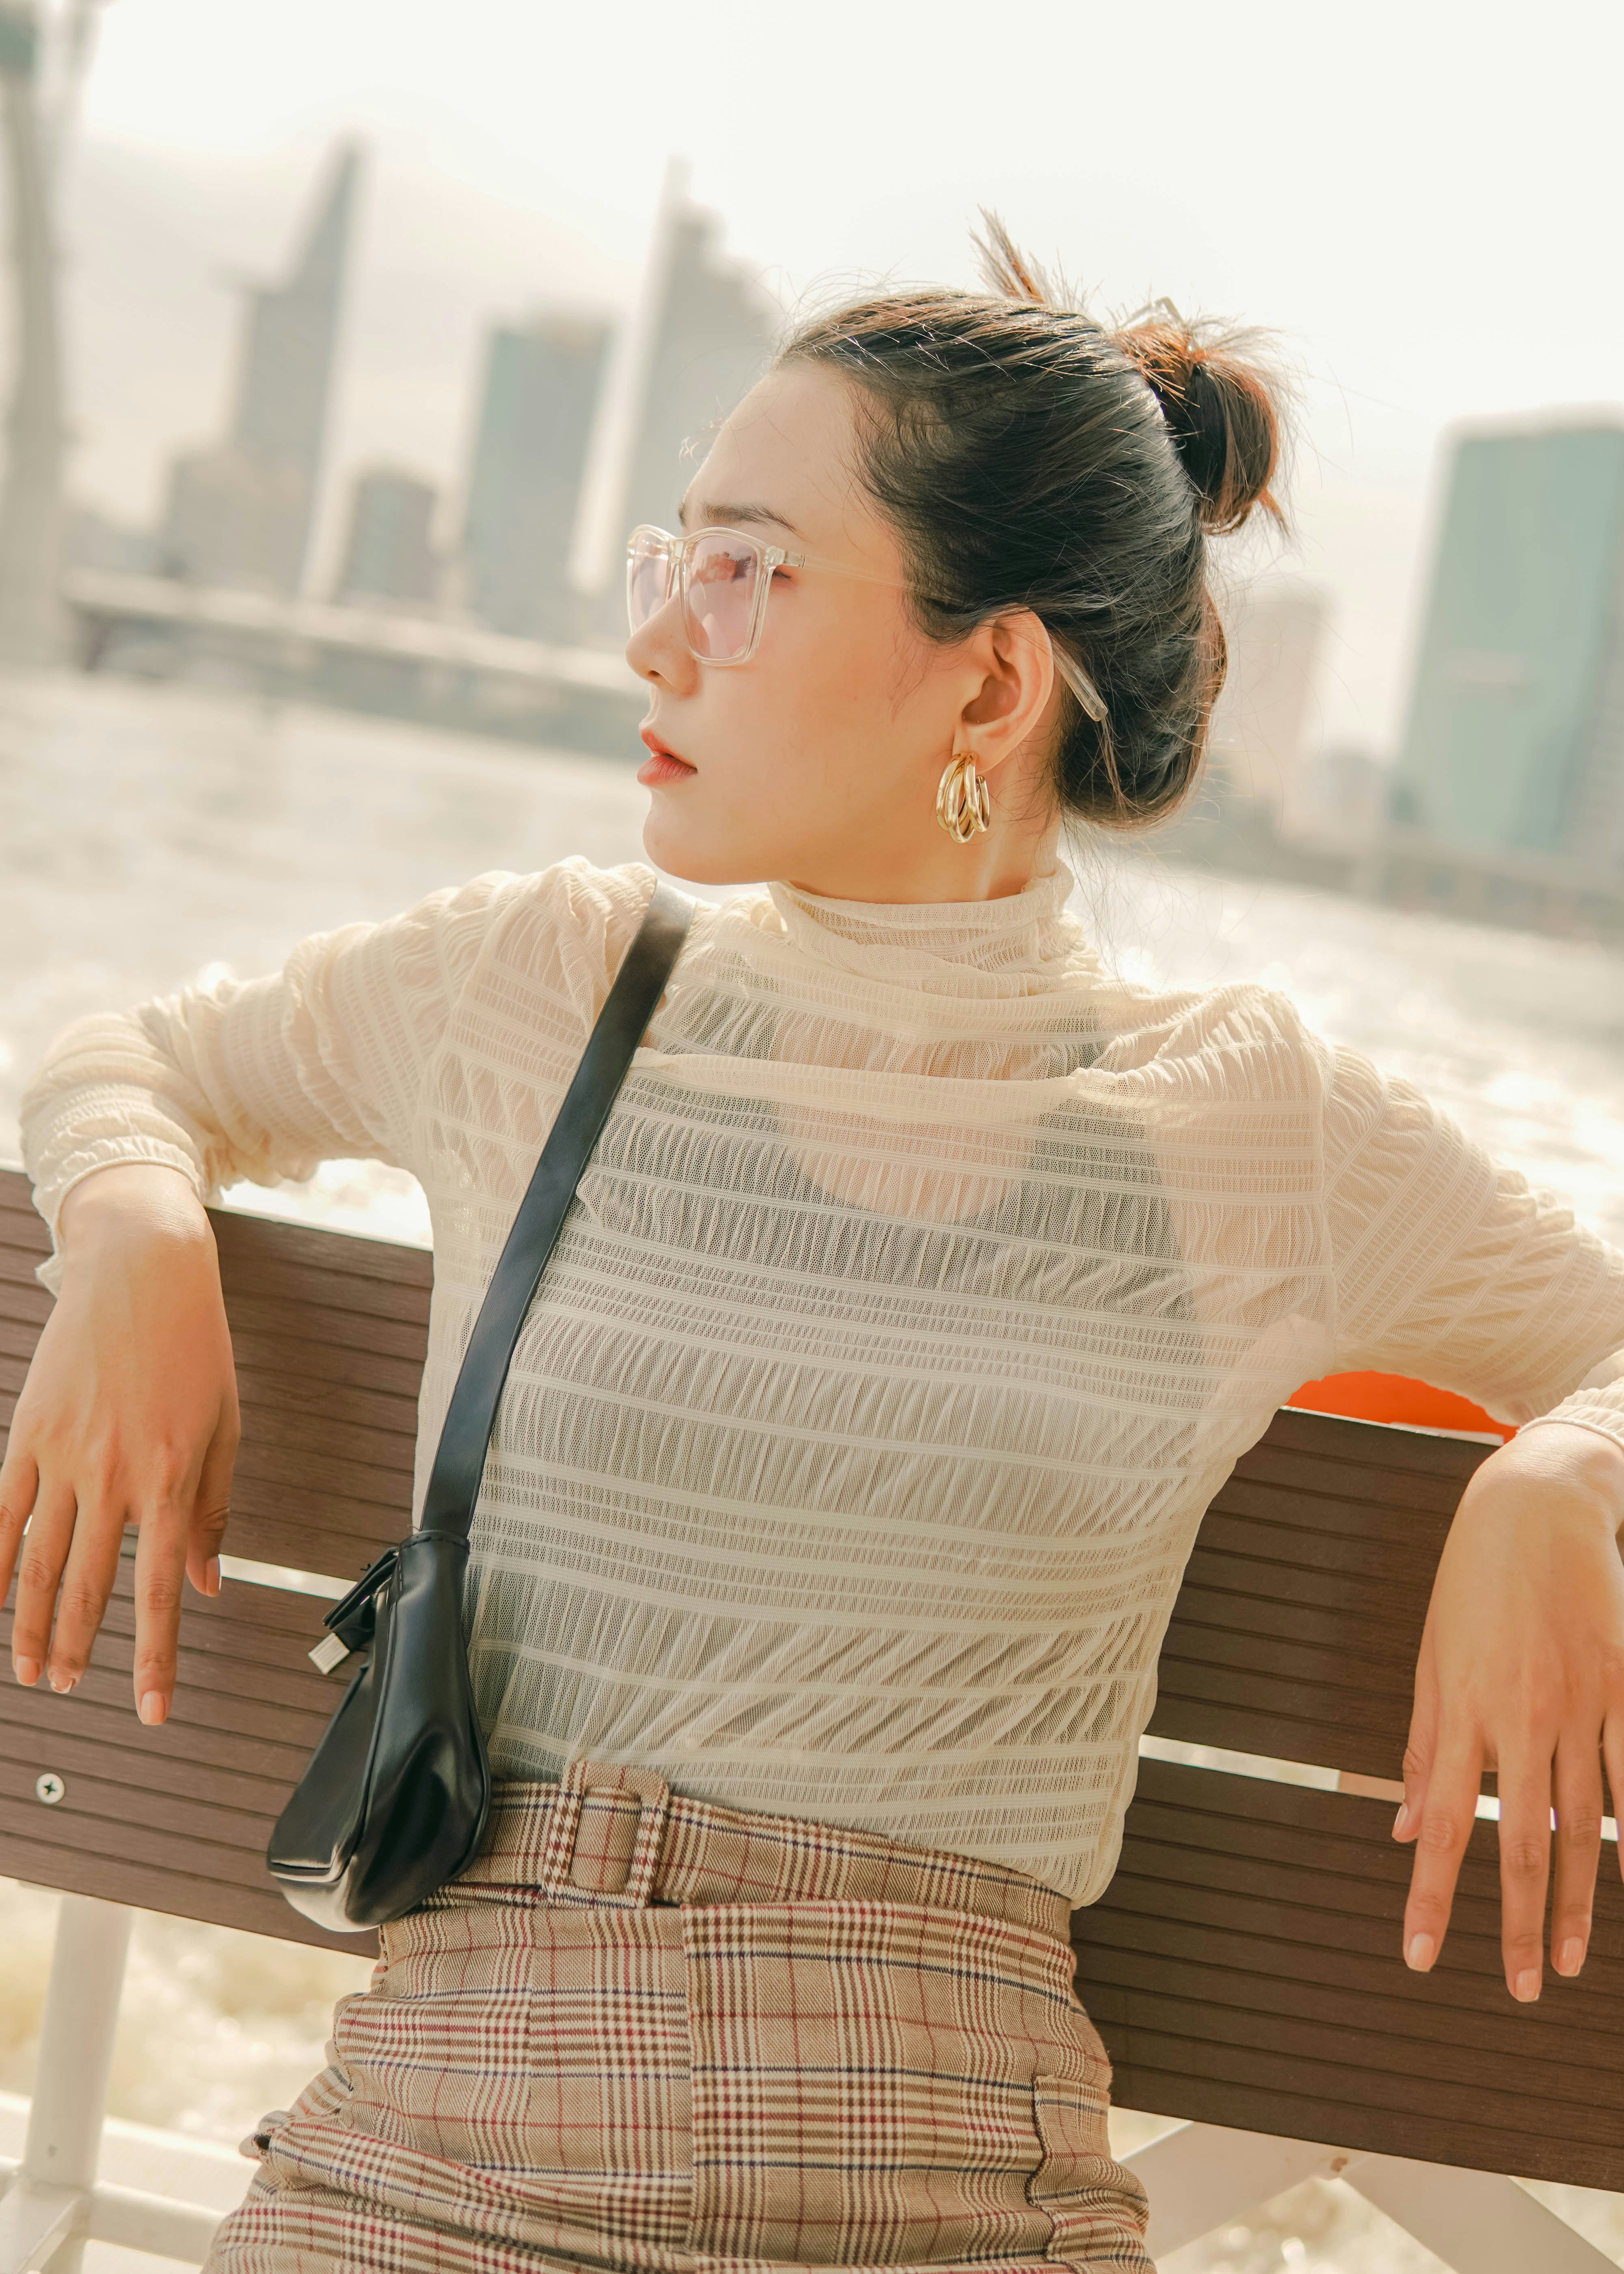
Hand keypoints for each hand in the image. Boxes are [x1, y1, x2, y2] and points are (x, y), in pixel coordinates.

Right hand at [0, 1164, 239, 1724]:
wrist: (143, 1272)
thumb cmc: (195, 1349)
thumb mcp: (224, 1426)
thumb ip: (212, 1509)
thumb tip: (207, 1585)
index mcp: (171, 1478)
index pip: (162, 1592)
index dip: (155, 1660)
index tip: (153, 1712)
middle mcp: (114, 1476)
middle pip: (88, 1587)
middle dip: (79, 1649)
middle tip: (70, 1691)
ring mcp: (63, 1456)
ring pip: (38, 1562)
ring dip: (32, 1624)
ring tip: (31, 1671)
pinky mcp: (26, 1434)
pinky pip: (1, 1512)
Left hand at [1395, 1422, 1623, 1998]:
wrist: (1536, 1506)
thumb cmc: (1473, 1585)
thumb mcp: (1432, 1658)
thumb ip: (1421, 1747)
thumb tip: (1404, 1827)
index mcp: (1464, 1711)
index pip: (1446, 1824)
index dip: (1433, 1896)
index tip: (1422, 1958)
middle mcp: (1522, 1717)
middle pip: (1523, 1841)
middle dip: (1523, 1923)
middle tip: (1525, 1988)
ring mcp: (1582, 1704)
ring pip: (1585, 1824)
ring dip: (1582, 1900)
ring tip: (1574, 1961)